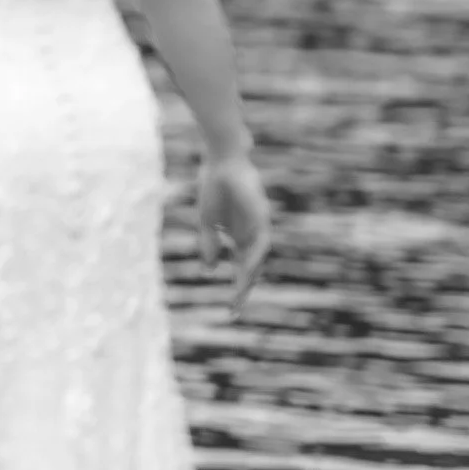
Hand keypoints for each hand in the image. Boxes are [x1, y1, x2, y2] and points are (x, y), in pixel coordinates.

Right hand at [198, 151, 269, 314]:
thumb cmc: (213, 186)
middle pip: (251, 267)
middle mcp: (251, 234)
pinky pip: (261, 240)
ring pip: (257, 257)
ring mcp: (258, 225)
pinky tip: (245, 267)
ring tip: (238, 293)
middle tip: (234, 309)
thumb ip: (209, 245)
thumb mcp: (207, 222)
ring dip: (249, 276)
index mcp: (238, 236)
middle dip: (243, 288)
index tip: (230, 307)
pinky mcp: (261, 215)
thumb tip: (211, 270)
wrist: (220, 159)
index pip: (240, 267)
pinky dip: (253, 256)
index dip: (236, 286)